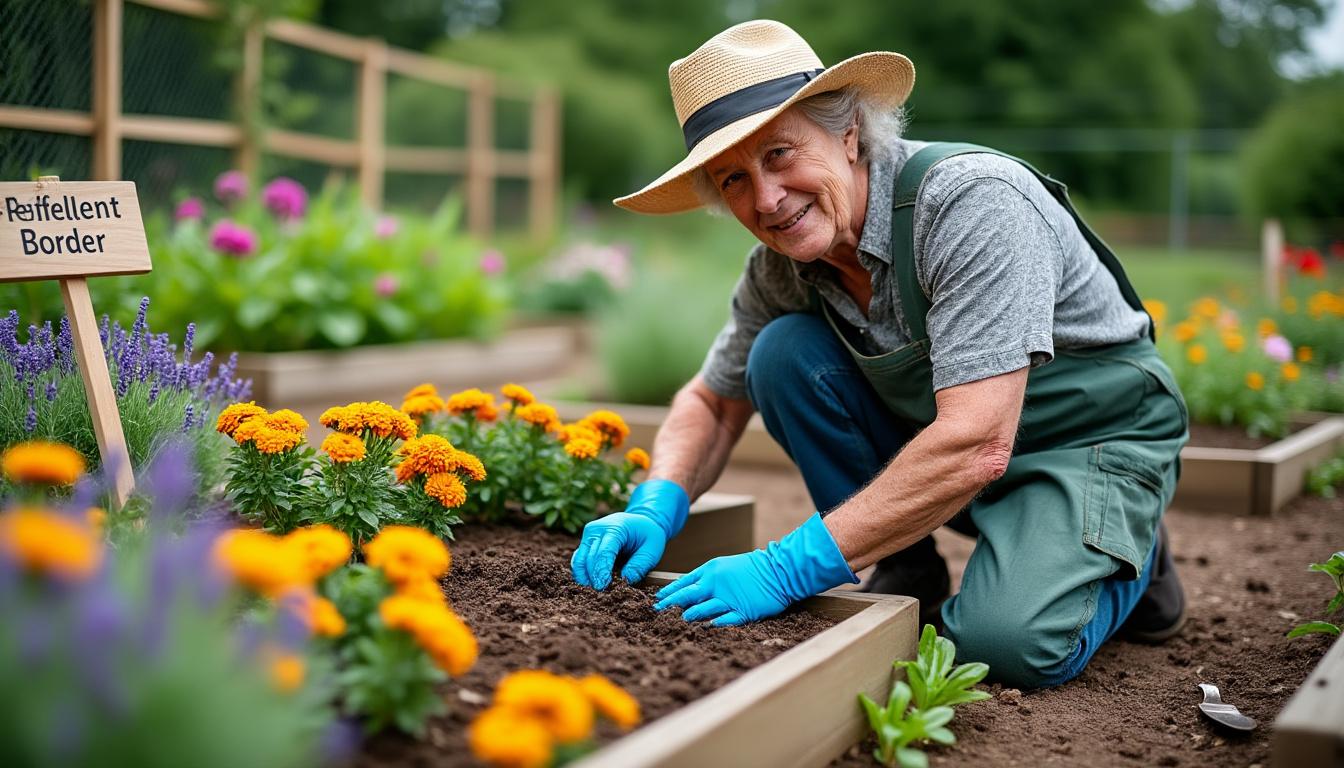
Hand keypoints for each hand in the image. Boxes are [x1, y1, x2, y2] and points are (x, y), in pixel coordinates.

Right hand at [570, 479, 689, 589]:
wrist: (640, 522)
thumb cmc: (648, 535)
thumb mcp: (652, 549)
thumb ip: (640, 565)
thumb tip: (626, 581)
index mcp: (615, 527)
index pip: (604, 551)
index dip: (602, 570)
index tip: (602, 586)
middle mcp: (597, 529)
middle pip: (589, 558)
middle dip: (593, 578)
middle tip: (601, 596)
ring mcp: (588, 536)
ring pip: (579, 561)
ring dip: (585, 578)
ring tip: (595, 594)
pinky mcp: (585, 544)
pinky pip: (579, 562)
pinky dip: (583, 575)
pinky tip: (591, 586)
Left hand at [653, 512, 857, 625]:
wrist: (777, 570)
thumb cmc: (750, 567)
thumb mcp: (724, 566)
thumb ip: (705, 578)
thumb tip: (686, 590)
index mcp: (711, 571)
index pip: (684, 582)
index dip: (668, 592)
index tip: (656, 600)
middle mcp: (717, 584)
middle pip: (688, 596)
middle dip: (670, 605)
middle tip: (656, 613)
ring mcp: (730, 598)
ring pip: (704, 609)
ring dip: (689, 616)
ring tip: (678, 622)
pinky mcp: (743, 611)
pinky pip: (725, 620)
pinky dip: (714, 625)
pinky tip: (705, 629)